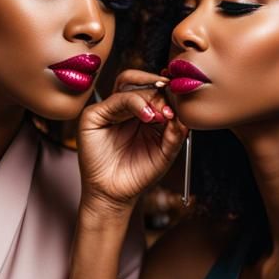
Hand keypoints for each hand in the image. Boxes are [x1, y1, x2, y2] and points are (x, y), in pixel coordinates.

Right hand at [78, 70, 187, 213]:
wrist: (116, 195)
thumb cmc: (138, 174)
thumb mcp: (165, 151)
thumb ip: (176, 131)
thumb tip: (184, 111)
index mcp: (142, 114)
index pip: (156, 90)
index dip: (170, 92)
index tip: (183, 101)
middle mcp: (125, 108)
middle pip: (143, 83)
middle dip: (161, 93)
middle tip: (170, 111)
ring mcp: (109, 110)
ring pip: (129, 84)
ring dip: (149, 94)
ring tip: (160, 114)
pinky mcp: (93, 115)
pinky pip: (117, 99)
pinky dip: (135, 103)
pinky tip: (147, 117)